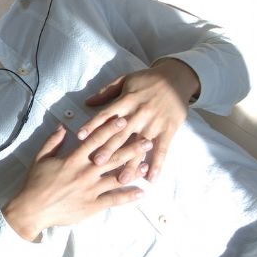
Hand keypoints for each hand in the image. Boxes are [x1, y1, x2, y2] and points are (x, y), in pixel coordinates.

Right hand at [2, 120, 148, 241]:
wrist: (32, 210)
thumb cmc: (35, 183)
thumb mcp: (40, 158)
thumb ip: (53, 141)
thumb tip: (63, 126)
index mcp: (73, 159)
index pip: (95, 140)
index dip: (110, 129)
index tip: (123, 120)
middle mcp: (85, 172)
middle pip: (113, 157)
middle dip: (131, 148)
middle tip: (147, 141)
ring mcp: (90, 189)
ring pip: (117, 178)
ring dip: (133, 171)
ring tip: (147, 165)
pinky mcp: (92, 205)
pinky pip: (113, 200)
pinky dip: (128, 196)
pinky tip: (141, 193)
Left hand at [77, 59, 199, 182]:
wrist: (176, 78)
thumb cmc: (148, 79)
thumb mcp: (125, 80)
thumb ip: (106, 92)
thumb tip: (87, 102)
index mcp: (126, 101)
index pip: (106, 115)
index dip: (92, 125)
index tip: (80, 137)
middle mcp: (138, 114)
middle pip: (120, 134)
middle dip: (108, 149)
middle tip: (96, 163)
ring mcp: (154, 124)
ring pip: (140, 146)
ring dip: (131, 163)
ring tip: (122, 179)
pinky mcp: (168, 130)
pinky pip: (162, 150)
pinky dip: (157, 164)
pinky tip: (151, 178)